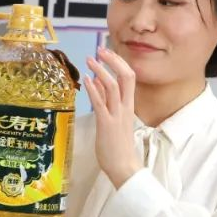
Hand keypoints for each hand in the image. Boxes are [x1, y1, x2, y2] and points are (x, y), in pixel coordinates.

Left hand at [84, 48, 141, 188]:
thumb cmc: (119, 147)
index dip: (119, 63)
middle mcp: (125, 108)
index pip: (129, 78)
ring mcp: (116, 115)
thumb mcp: (116, 120)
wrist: (124, 167)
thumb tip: (100, 84)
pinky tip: (87, 80)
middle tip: (101, 49)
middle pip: (126, 77)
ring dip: (101, 71)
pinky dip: (94, 89)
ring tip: (90, 59)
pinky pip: (101, 103)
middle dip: (113, 61)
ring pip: (113, 86)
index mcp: (129, 106)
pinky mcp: (106, 124)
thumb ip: (109, 103)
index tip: (107, 53)